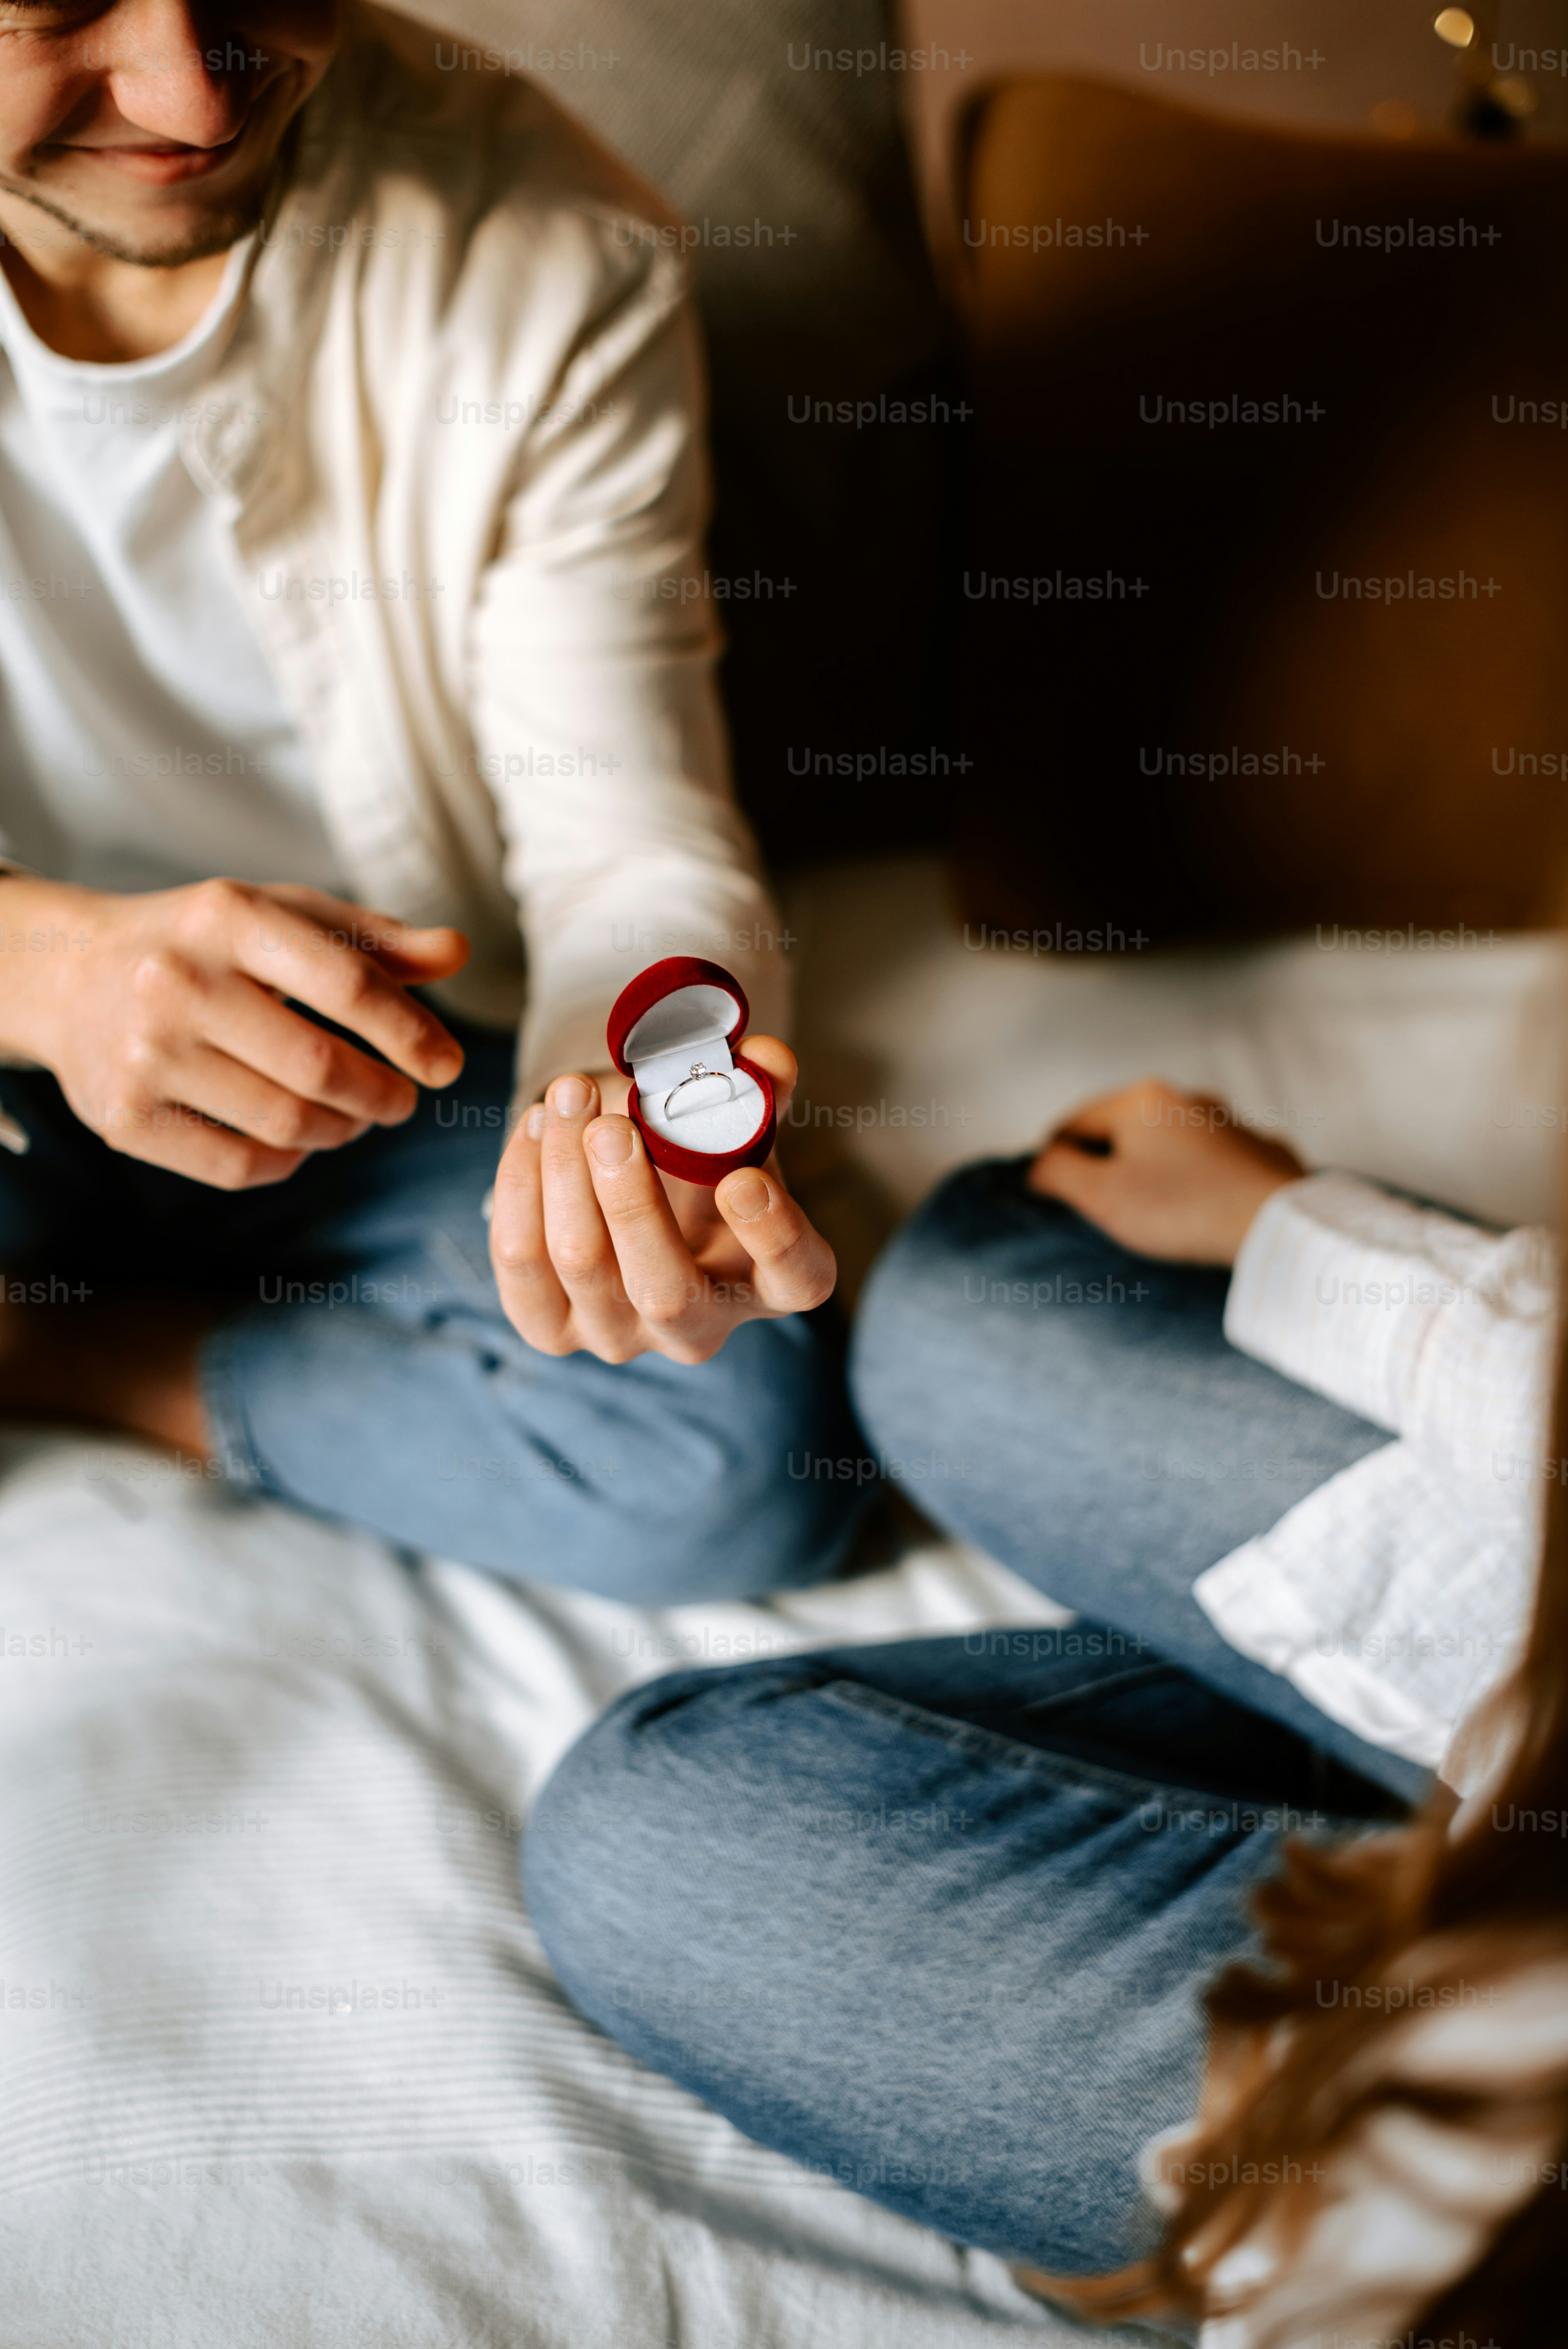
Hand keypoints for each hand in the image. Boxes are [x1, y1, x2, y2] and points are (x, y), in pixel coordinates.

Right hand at [0, 874, 468, 1187]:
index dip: (411, 1033)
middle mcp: (178, 982)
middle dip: (382, 1094)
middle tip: (402, 1101)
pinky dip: (287, 1161)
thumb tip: (457, 950)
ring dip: (342, 1130)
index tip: (447, 1066)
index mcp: (228, 917)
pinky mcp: (125, 1118)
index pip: (346, 982)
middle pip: (319, 1067)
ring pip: (285, 1122)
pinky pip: (239, 1166)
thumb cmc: (204, 943)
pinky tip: (297, 1140)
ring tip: (354, 1116)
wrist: (69, 975)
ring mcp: (145, 1054)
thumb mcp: (283, 916)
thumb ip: (374, 938)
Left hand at [489, 1036, 835, 1362]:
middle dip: (632, 1205)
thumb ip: (758, 1092)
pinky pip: (521, 1262)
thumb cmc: (700, 1168)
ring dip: (564, 1172)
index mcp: (771, 1282)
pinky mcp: (550, 1327)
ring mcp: (619, 1337)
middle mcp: (697, 1329)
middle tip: (612, 1129)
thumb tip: (765, 1054)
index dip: (775, 1237)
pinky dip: (522, 1185)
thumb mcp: (736, 1130)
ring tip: (568, 1098)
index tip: (742, 1182)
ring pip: (582, 1266)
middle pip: (665, 1292)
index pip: (794, 1277)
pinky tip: (535, 1126)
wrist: (631, 1198)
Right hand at [1027, 1078, 1304, 1264]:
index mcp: (1141, 1099)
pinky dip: (1199, 1185)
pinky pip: (1216, 1167)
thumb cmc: (1181, 1209)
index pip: (1073, 1123)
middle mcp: (1189, 1099)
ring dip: (1155, 1172)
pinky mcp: (1264, 1154)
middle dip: (1107, 1164)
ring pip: (1173, 1147)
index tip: (1049, 1194)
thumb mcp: (1100, 1195)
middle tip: (1098, 1210)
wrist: (1276, 1226)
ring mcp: (1231, 1125)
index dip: (1052, 1159)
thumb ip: (1058, 1172)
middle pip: (1125, 1132)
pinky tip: (1200, 1215)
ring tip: (1151, 1215)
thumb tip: (1039, 1164)